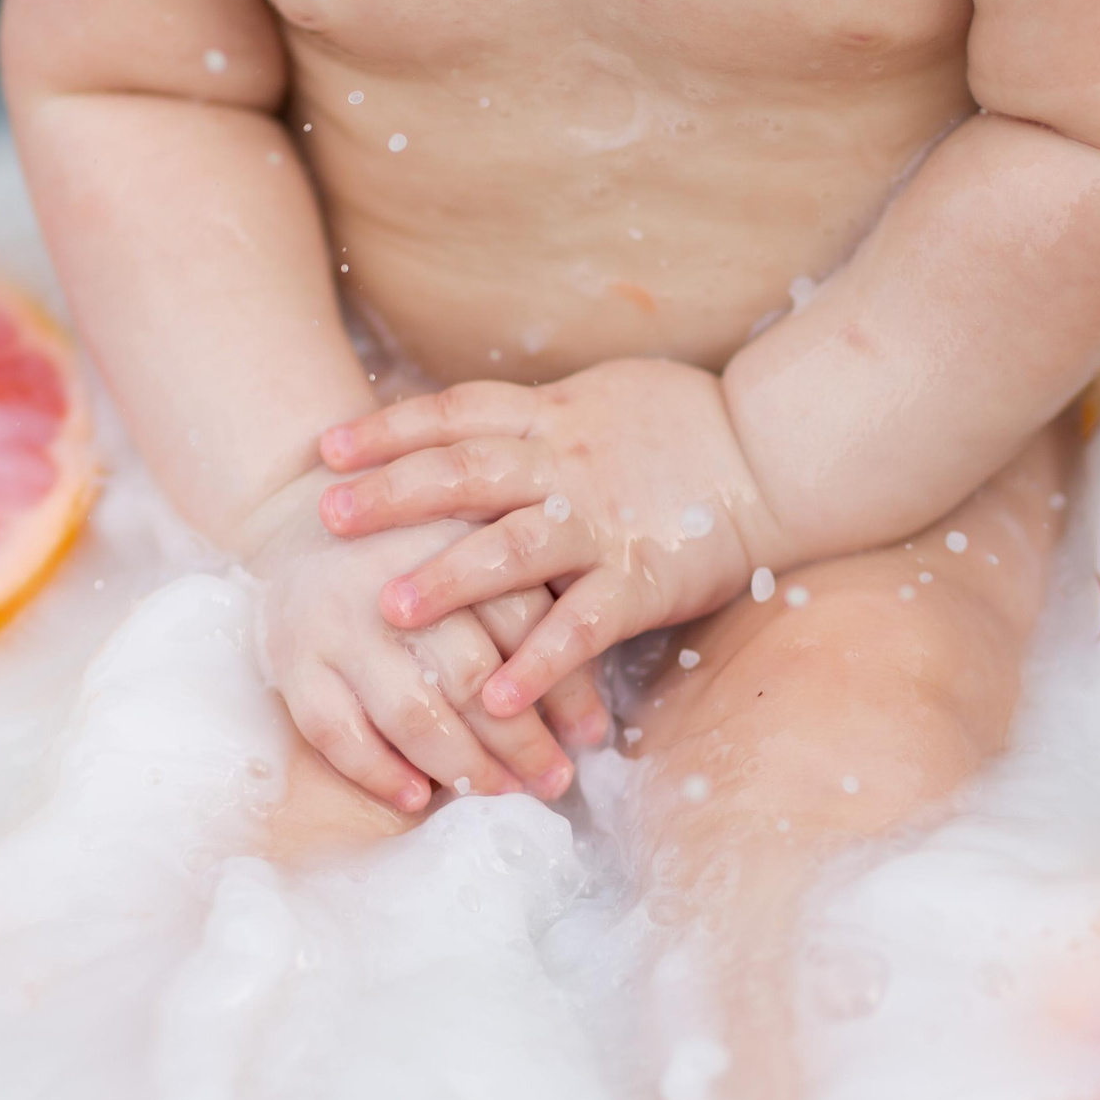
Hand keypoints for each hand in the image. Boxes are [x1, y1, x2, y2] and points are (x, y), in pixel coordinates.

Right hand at [237, 470, 609, 811]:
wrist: (298, 515)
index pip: (522, 622)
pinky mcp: (292, 659)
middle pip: (471, 676)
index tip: (589, 738)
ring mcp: (337, 623)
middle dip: (521, 741)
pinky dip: (378, 771)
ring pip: (410, 712)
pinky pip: (335, 732)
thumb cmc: (416, 550)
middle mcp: (393, 580)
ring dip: (462, 765)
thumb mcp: (478, 551)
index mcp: (453, 538)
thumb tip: (589, 726)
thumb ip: (534, 615)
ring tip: (501, 792)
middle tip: (555, 781)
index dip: (563, 686)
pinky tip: (416, 796)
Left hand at [316, 361, 783, 717]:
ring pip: (511, 549)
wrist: (774, 450)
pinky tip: (495, 700)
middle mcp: (565, 465)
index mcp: (551, 419)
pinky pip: (581, 625)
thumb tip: (462, 429)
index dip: (389, 431)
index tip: (327, 449)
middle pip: (462, 474)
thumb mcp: (596, 399)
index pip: (454, 416)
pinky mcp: (641, 577)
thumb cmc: (682, 425)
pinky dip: (537, 663)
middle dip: (390, 496)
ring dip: (447, 580)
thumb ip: (531, 420)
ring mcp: (602, 522)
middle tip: (325, 517)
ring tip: (387, 611)